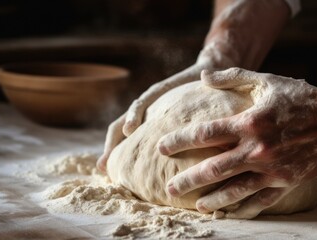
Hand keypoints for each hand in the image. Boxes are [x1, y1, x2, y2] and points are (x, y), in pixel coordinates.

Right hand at [96, 44, 235, 171]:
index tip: (129, 130)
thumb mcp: (209, 78)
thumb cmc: (207, 80)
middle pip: (123, 121)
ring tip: (104, 170)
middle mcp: (147, 105)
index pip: (142, 102)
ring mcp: (146, 117)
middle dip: (113, 142)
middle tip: (104, 163)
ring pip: (124, 132)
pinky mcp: (152, 126)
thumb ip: (211, 78)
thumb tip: (206, 76)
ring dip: (115, 150)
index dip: (134, 115)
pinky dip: (128, 153)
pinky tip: (127, 172)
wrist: (204, 78)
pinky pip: (136, 140)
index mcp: (159, 93)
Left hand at [158, 68, 316, 217]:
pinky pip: (260, 200)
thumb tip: (204, 77)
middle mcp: (256, 149)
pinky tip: (230, 213)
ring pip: (234, 190)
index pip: (204, 134)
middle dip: (187, 179)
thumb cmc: (299, 97)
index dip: (179, 141)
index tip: (162, 147)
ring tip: (197, 205)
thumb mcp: (266, 81)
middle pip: (212, 168)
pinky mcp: (285, 181)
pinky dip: (243, 208)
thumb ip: (233, 78)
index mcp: (248, 122)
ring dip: (212, 199)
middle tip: (170, 187)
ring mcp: (271, 169)